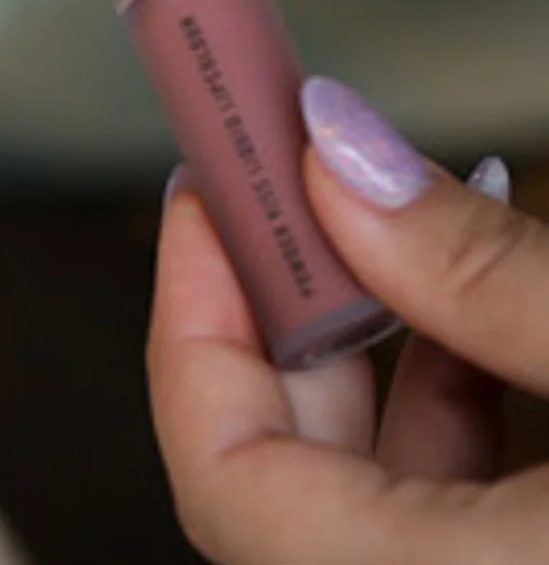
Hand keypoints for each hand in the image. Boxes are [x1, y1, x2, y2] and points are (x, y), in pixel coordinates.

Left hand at [149, 77, 547, 563]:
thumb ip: (481, 274)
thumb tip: (338, 152)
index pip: (217, 472)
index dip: (191, 320)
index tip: (203, 191)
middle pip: (280, 472)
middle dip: (279, 309)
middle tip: (281, 176)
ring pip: (367, 497)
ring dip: (373, 346)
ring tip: (386, 206)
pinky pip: (444, 519)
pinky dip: (449, 408)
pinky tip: (475, 302)